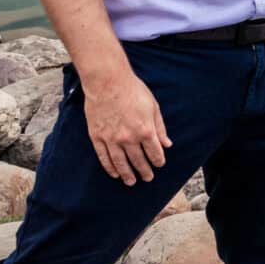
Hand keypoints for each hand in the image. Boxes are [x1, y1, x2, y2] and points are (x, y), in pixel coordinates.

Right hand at [85, 69, 169, 185]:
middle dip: (144, 171)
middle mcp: (129, 138)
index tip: (159, 165)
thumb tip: (167, 144)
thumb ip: (160, 127)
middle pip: (139, 161)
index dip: (158, 161)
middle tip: (147, 178)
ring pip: (121, 163)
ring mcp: (111, 139)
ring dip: (127, 174)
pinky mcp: (97, 137)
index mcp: (145, 130)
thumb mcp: (153, 107)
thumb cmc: (133, 91)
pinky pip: (104, 157)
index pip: (155, 153)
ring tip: (131, 182)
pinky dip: (110, 167)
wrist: (107, 81)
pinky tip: (114, 173)